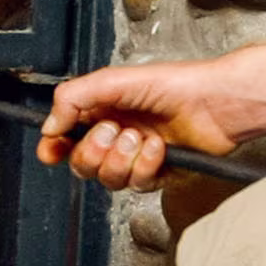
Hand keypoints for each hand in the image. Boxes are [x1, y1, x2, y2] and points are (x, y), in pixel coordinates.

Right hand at [38, 40, 265, 190]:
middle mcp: (116, 136)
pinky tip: (160, 148)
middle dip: (94, 151)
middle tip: (113, 130)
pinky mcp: (157, 174)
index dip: (54, 148)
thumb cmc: (174, 84)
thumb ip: (73, 98)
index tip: (52, 151)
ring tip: (141, 137)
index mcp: (102, 111)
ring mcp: (136, 157)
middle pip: (83, 164)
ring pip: (108, 179)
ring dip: (122, 159)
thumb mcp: (114, 80)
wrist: (216, 103)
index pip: (65, 138)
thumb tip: (49, 126)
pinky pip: (138, 185)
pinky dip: (147, 166)